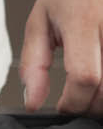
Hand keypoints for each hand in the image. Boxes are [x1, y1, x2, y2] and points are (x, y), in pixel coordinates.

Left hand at [20, 0, 102, 115]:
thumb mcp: (39, 24)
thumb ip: (33, 65)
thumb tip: (33, 102)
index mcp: (83, 21)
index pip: (85, 76)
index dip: (74, 102)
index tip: (63, 107)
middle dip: (90, 106)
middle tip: (76, 103)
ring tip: (90, 95)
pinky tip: (101, 85)